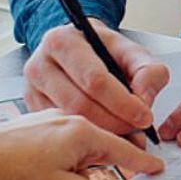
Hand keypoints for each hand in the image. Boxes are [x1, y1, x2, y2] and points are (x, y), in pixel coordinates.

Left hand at [0, 112, 163, 179]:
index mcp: (84, 133)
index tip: (158, 170)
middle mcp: (66, 121)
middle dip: (103, 177)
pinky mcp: (22, 134)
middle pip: (99, 152)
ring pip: (72, 155)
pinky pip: (51, 155)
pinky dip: (51, 174)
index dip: (144, 164)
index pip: (127, 150)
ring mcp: (42, 125)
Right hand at [25, 21, 169, 135]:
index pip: (94, 79)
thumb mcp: (133, 52)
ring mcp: (32, 89)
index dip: (123, 103)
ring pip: (69, 121)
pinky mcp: (33, 108)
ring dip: (103, 133)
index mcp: (63, 42)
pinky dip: (87, 138)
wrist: (81, 48)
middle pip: (79, 104)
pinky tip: (106, 136)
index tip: (144, 117)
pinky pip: (60, 130)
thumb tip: (144, 100)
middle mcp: (40, 64)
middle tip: (137, 129)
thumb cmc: (105, 50)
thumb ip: (148, 71)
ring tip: (126, 134)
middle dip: (114, 122)